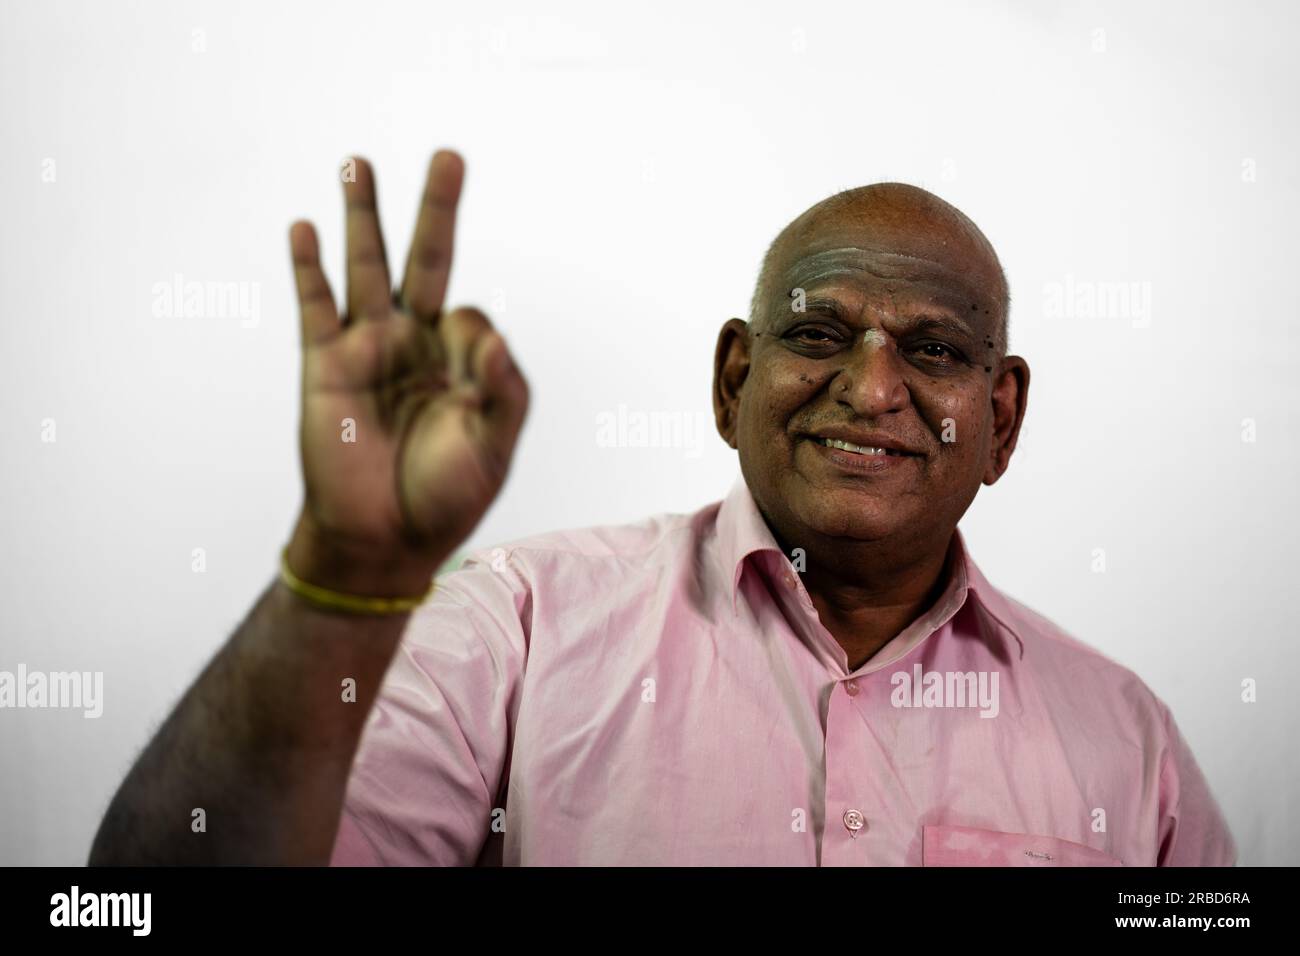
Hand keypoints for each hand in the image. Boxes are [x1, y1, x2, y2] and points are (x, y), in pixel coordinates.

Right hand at [286, 152, 528, 593]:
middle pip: (426, 260)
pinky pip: (315, 308)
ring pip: (366, 268)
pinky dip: (309, 269)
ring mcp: (367, 349)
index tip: (468, 387)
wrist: (382, 540)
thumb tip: (494, 334)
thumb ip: (505, 392)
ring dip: (363, 217)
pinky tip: (306, 228)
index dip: (473, 344)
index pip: (471, 317)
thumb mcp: (495, 448)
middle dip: (436, 209)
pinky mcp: (325, 366)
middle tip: (450, 155)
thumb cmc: (445, 496)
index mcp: (458, 362)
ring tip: (358, 162)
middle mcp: (413, 344)